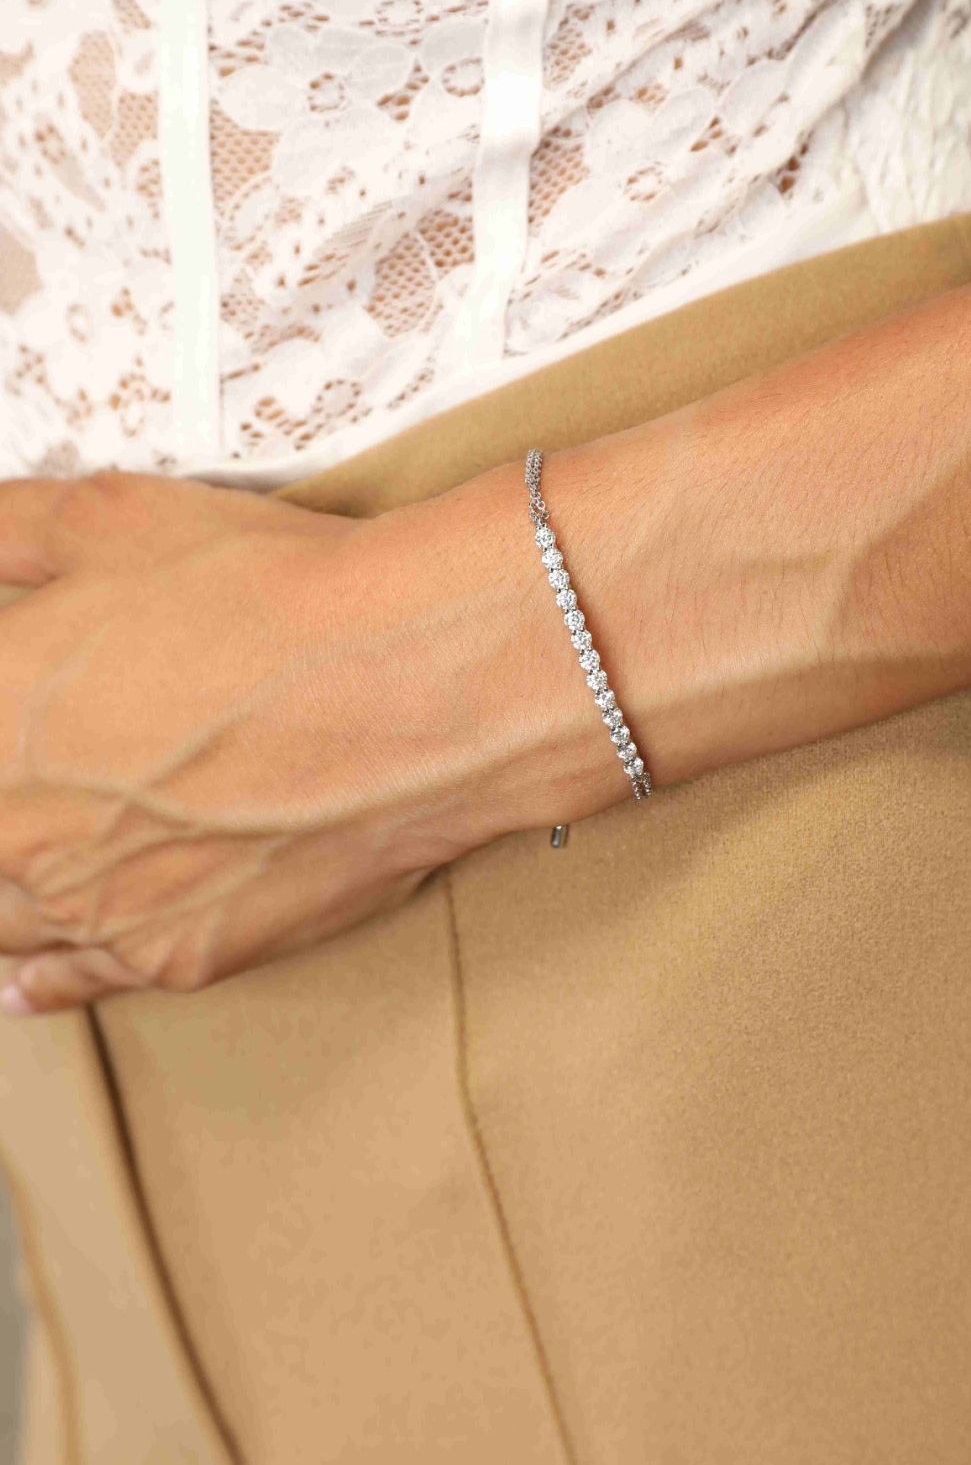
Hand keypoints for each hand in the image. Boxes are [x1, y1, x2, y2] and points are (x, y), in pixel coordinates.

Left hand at [0, 470, 501, 1014]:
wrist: (400, 685)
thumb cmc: (267, 599)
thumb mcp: (107, 519)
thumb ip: (9, 532)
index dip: (8, 714)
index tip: (28, 703)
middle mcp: (17, 832)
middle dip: (14, 794)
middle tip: (62, 766)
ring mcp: (91, 908)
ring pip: (4, 914)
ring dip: (9, 884)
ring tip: (33, 856)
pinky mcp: (173, 956)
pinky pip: (74, 980)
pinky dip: (44, 975)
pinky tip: (26, 975)